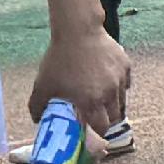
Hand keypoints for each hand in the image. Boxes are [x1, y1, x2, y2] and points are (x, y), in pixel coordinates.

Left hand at [34, 16, 130, 137]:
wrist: (78, 32)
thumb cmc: (59, 60)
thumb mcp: (42, 86)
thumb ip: (38, 107)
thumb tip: (38, 120)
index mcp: (91, 101)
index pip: (101, 127)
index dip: (96, 132)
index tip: (90, 130)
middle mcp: (110, 93)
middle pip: (116, 117)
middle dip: (107, 120)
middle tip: (96, 116)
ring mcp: (120, 79)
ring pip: (122, 100)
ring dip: (113, 104)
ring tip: (101, 98)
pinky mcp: (126, 66)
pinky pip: (125, 83)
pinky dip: (118, 86)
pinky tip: (106, 80)